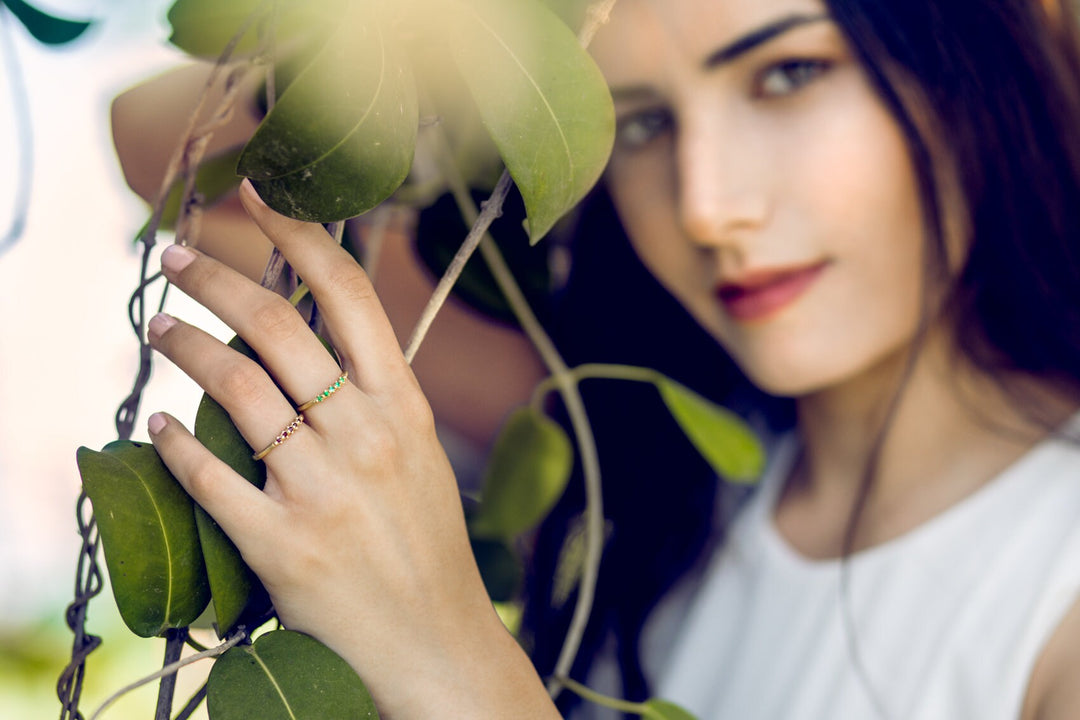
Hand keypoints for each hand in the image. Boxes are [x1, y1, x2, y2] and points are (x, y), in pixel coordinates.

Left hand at [147, 179, 558, 718]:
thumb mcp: (418, 453)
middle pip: (279, 328)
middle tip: (180, 256)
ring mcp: (322, 488)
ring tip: (158, 328)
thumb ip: (373, 396)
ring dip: (185, 346)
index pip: (350, 297)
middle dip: (219, 279)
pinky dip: (175, 443)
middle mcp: (364, 435)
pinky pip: (211, 476)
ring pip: (236, 389)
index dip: (300, 235)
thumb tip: (313, 338)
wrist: (433, 637)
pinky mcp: (282, 542)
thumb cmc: (425, 541)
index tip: (258, 195)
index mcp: (403, 406)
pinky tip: (157, 426)